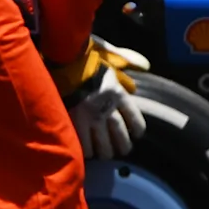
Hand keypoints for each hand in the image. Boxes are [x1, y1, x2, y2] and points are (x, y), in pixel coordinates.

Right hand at [64, 40, 150, 159]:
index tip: (136, 134)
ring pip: (103, 144)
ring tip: (105, 155)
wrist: (62, 61)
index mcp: (118, 94)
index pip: (134, 118)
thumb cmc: (84, 56)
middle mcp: (107, 109)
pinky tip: (87, 154)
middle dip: (122, 145)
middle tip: (122, 150)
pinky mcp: (75, 121)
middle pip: (120, 135)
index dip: (137, 128)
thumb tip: (146, 65)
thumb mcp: (109, 53)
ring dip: (105, 151)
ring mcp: (91, 117)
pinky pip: (83, 143)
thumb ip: (126, 59)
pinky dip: (86, 150)